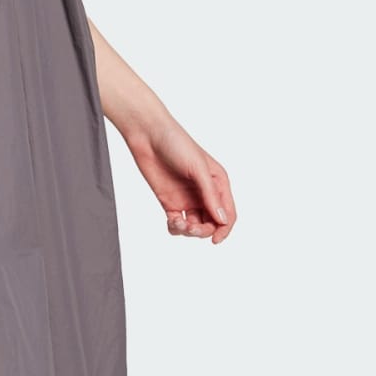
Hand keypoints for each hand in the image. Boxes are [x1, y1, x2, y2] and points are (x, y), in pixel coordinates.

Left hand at [124, 115, 235, 243]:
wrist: (147, 135)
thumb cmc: (176, 144)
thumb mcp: (198, 169)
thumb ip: (210, 194)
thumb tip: (222, 220)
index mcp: (218, 183)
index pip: (227, 213)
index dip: (224, 229)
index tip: (215, 240)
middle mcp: (205, 193)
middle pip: (211, 223)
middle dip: (203, 231)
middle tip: (190, 229)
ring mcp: (187, 198)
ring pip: (194, 226)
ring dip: (188, 231)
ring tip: (178, 222)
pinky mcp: (169, 201)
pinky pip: (177, 223)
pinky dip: (175, 227)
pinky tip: (171, 220)